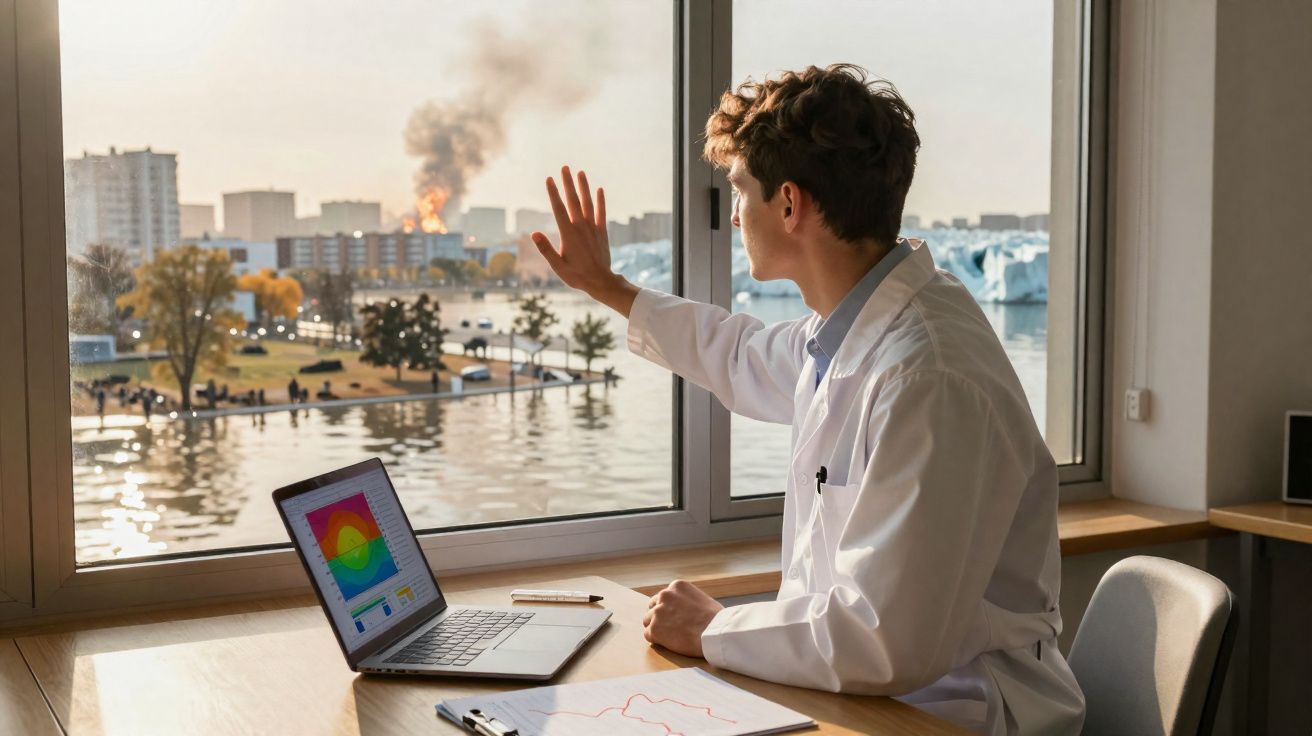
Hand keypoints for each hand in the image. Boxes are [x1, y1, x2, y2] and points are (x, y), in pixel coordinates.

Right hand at [533, 166, 637, 315]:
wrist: (600, 281)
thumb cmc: (576, 276)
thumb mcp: (557, 266)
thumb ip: (546, 249)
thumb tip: (534, 233)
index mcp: (568, 234)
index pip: (559, 209)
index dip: (554, 193)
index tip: (549, 179)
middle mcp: (581, 227)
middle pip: (573, 201)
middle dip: (568, 183)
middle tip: (564, 167)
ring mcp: (593, 228)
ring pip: (587, 203)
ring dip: (584, 187)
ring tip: (580, 172)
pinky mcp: (602, 232)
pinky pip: (601, 213)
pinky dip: (600, 201)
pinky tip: (599, 189)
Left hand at [642, 579, 723, 657]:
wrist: (714, 633)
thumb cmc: (715, 619)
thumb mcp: (701, 598)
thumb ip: (687, 600)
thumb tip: (683, 607)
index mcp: (676, 586)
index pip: (664, 597)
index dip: (669, 609)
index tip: (675, 617)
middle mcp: (664, 595)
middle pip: (653, 607)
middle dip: (660, 616)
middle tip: (670, 627)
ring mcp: (658, 612)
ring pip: (648, 621)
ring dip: (657, 628)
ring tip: (671, 637)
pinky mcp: (654, 629)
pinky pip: (648, 635)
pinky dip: (657, 640)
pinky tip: (669, 643)